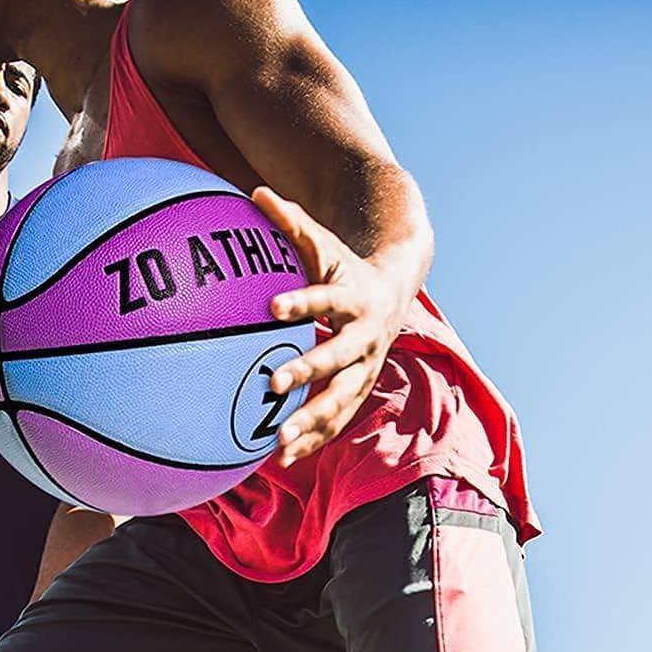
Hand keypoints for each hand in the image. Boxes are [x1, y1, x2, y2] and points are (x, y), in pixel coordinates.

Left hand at [254, 187, 409, 466]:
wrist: (394, 290)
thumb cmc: (345, 266)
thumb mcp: (323, 244)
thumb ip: (292, 223)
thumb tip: (256, 191)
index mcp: (354, 298)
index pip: (326, 298)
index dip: (302, 302)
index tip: (272, 307)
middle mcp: (365, 337)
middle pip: (336, 357)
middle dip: (306, 370)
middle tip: (271, 383)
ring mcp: (364, 369)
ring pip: (338, 399)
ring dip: (309, 421)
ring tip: (276, 440)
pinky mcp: (358, 392)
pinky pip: (336, 421)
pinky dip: (311, 440)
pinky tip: (280, 460)